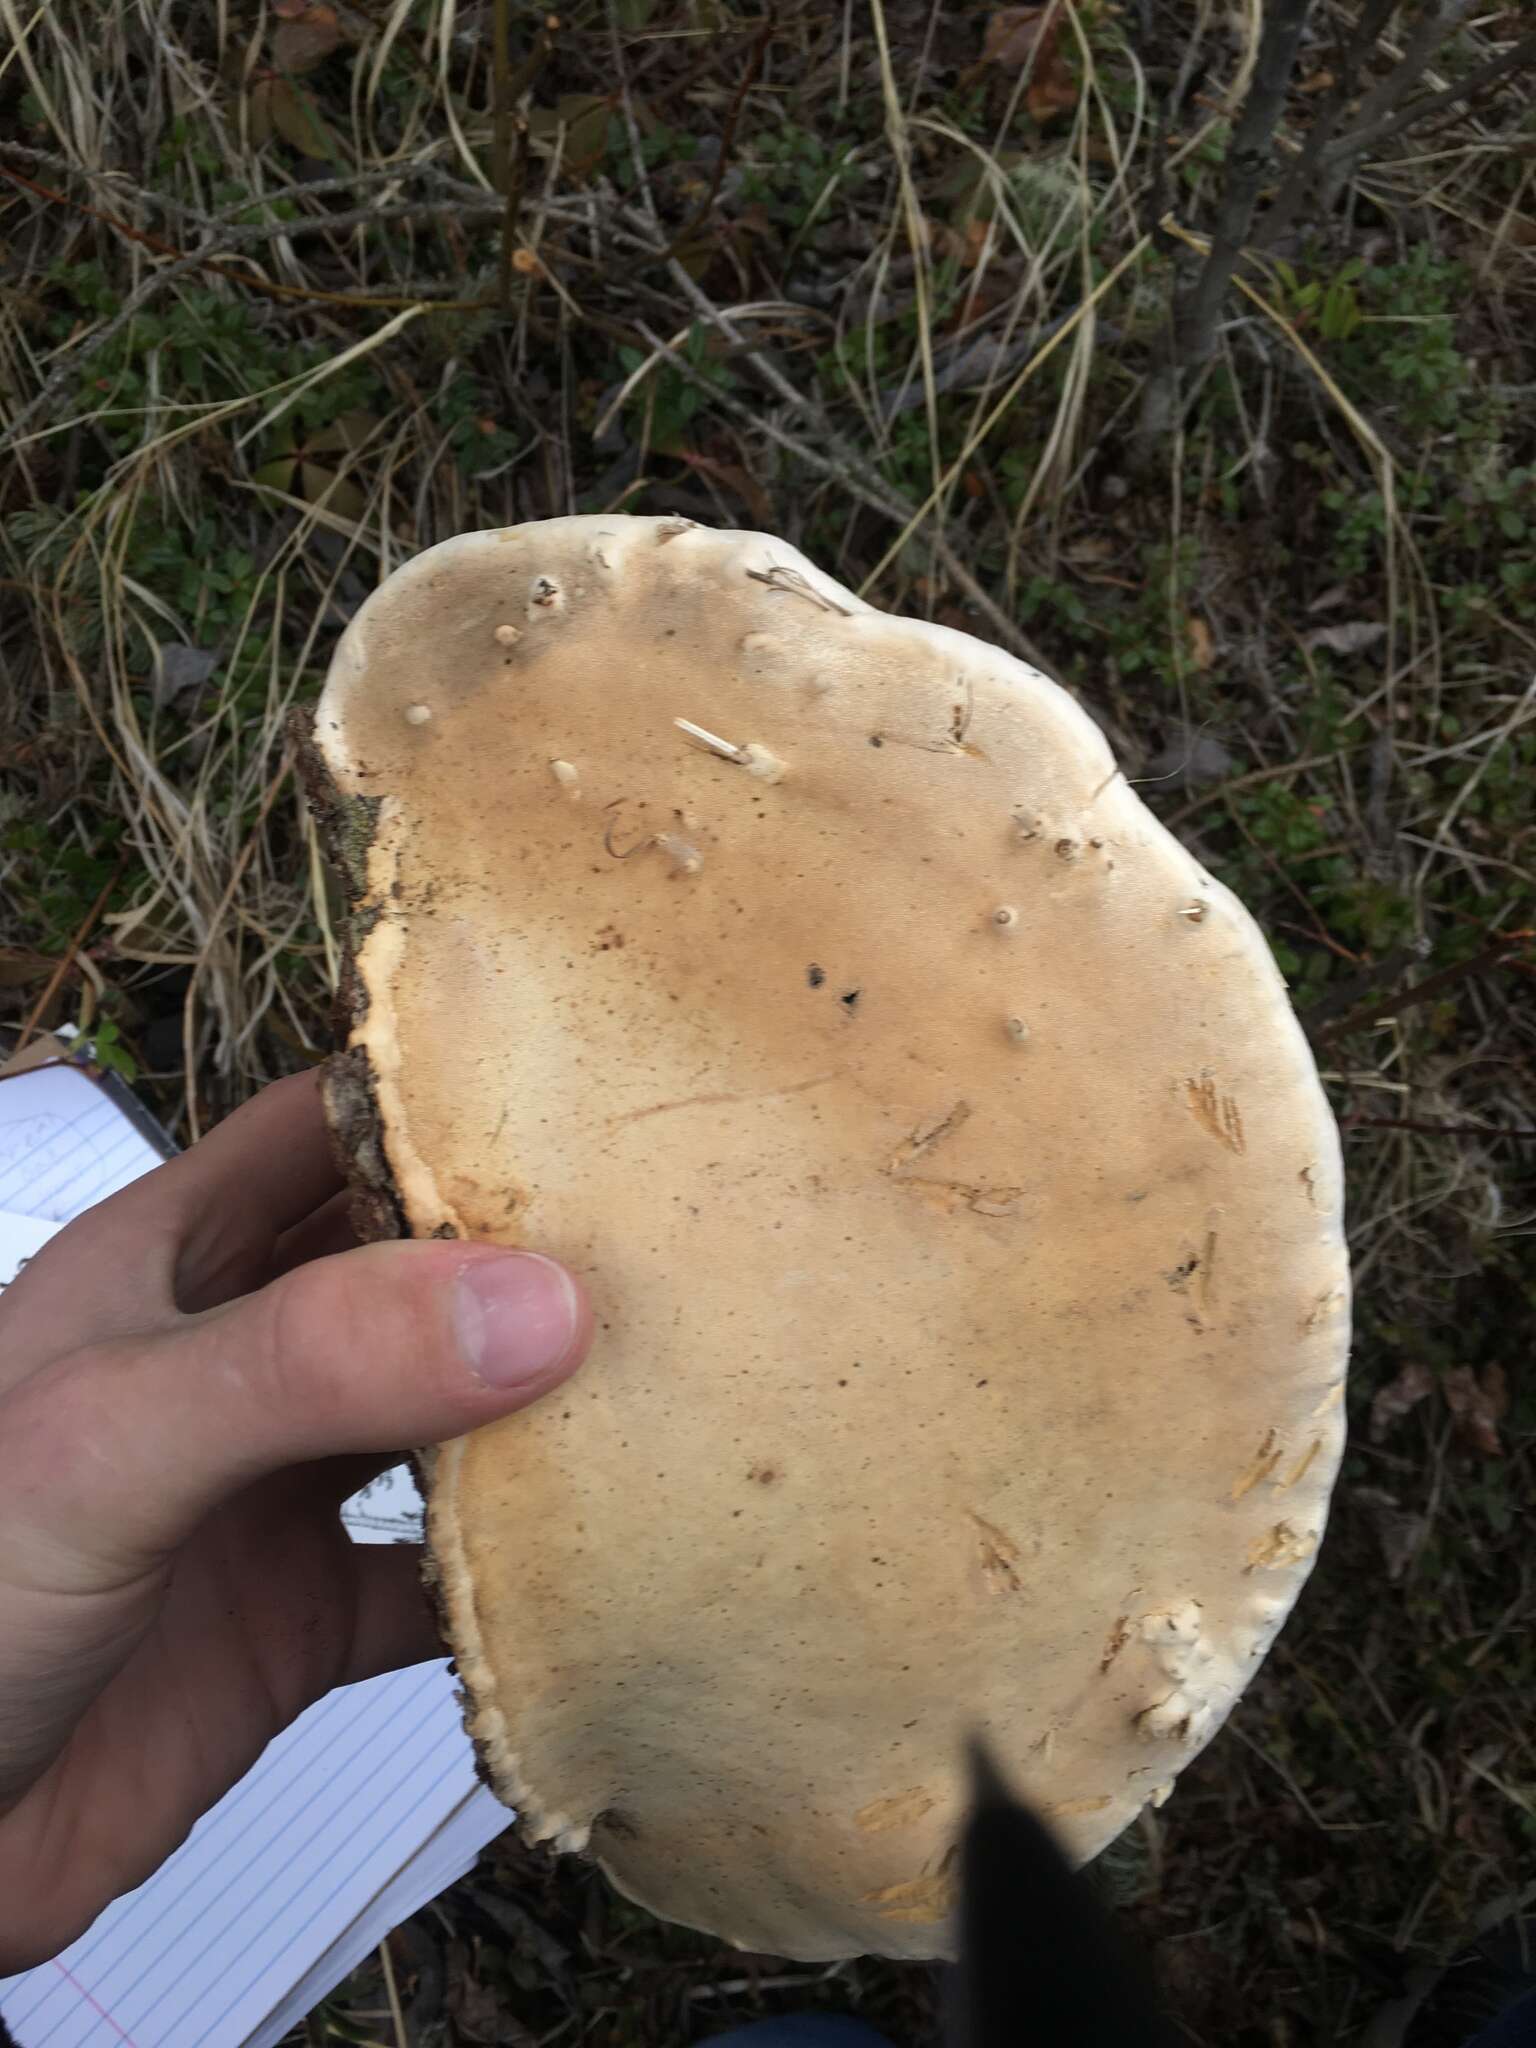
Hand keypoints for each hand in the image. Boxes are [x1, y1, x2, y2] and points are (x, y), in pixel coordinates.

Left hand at [0, 1070, 590, 1970]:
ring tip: (675, 1382)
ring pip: (441, 1422)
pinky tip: (604, 1570)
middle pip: (408, 1272)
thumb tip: (543, 1303)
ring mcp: (268, 1494)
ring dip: (538, 1414)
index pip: (325, 1127)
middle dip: (525, 1254)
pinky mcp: (297, 1624)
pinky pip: (439, 1588)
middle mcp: (235, 1363)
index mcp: (171, 1263)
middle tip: (678, 1239)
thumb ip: (313, 1359)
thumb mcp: (116, 1431)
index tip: (594, 1091)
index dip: (442, 1096)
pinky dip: (519, 1587)